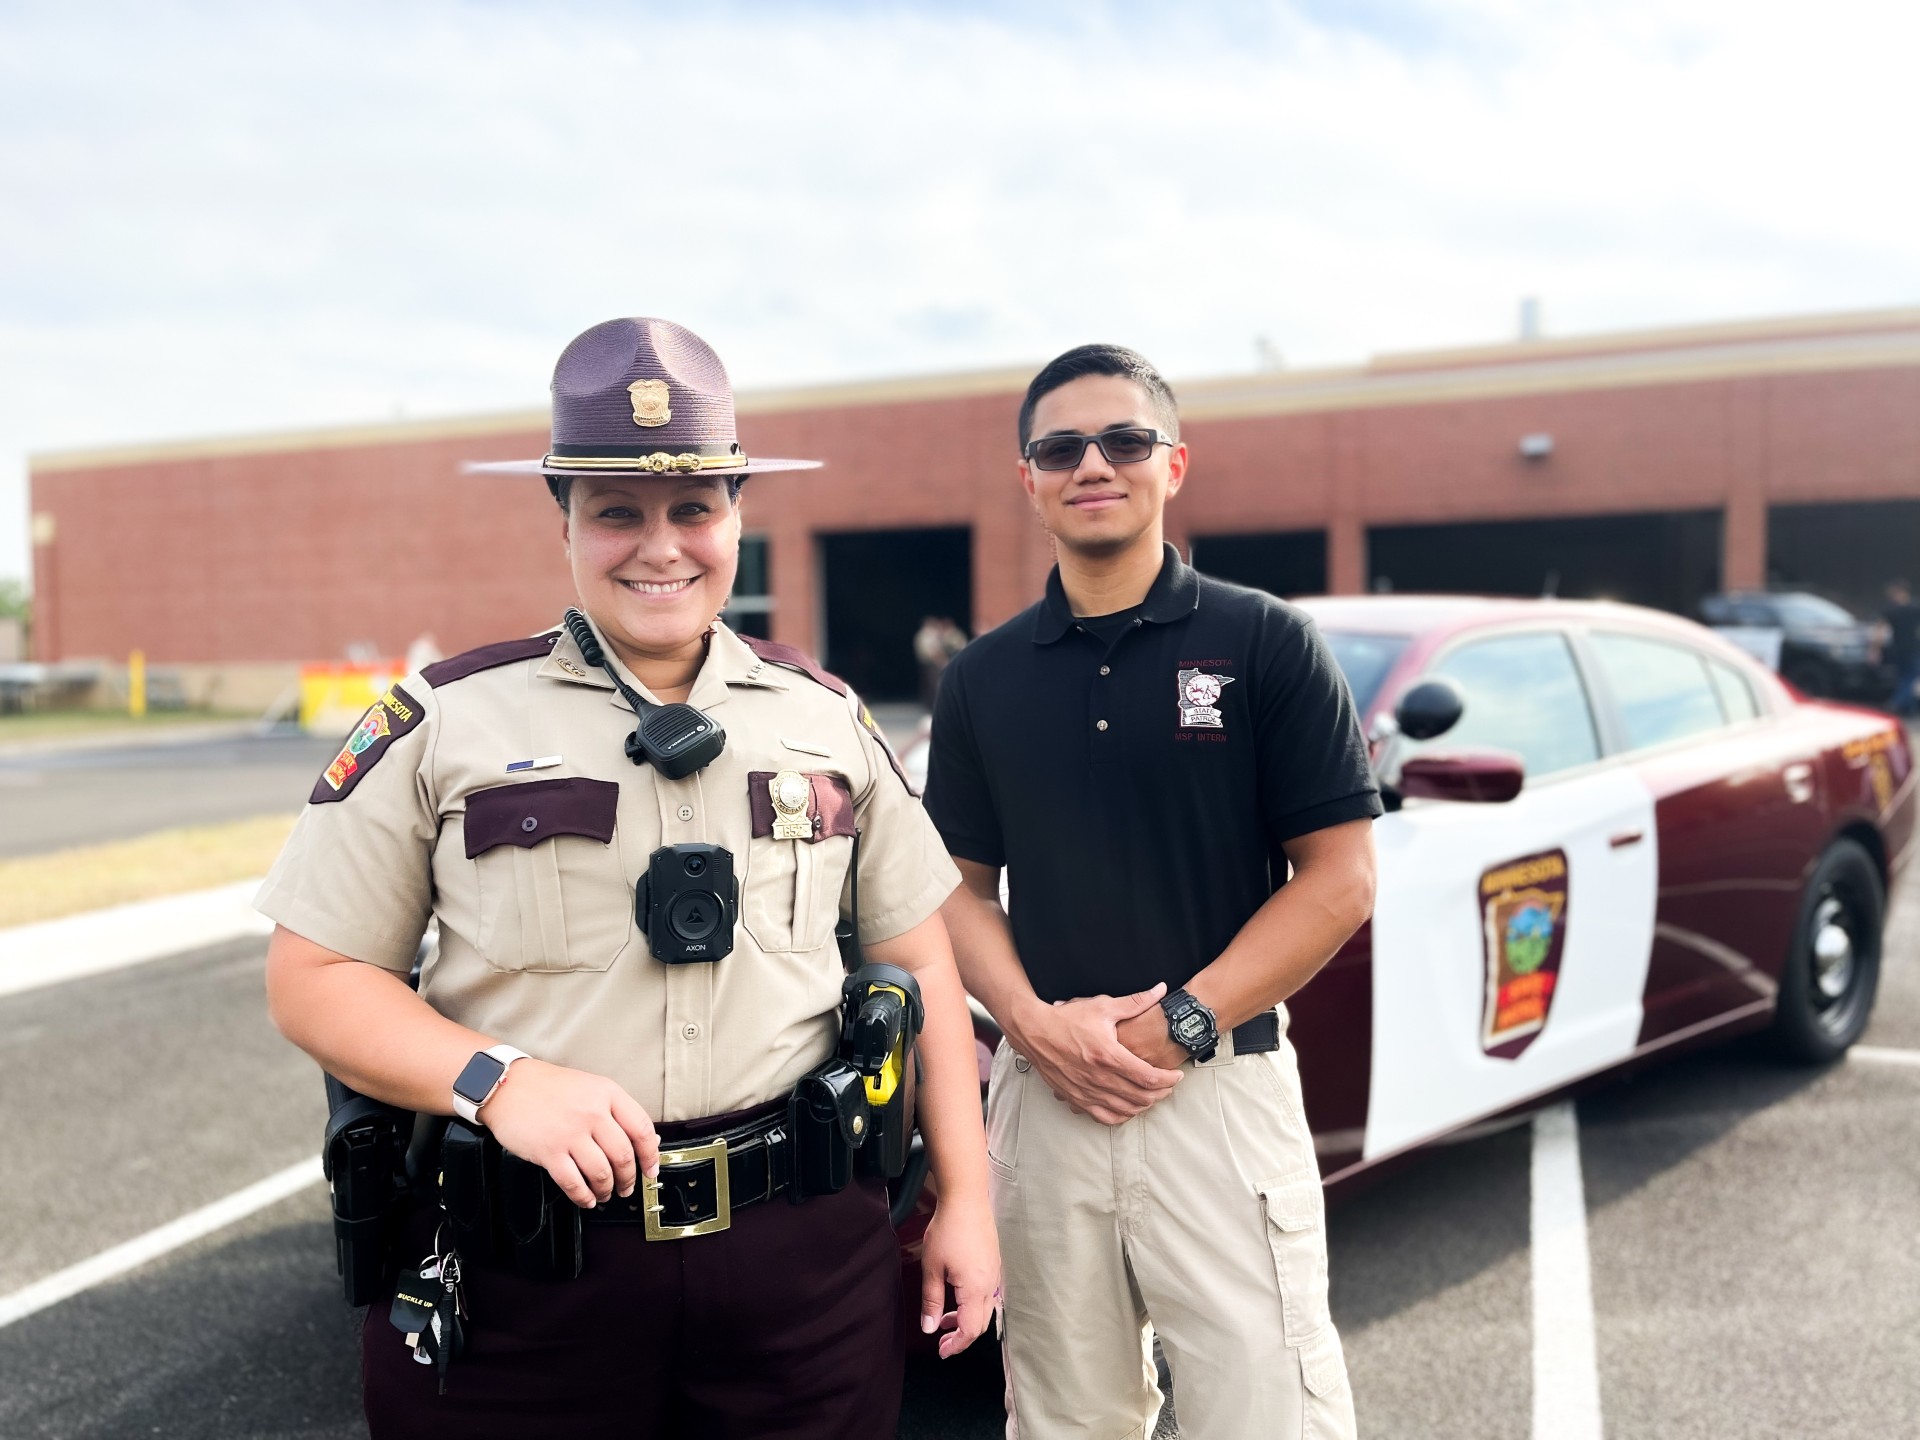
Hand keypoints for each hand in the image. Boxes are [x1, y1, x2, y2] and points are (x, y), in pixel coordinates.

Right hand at [477, 1059, 660, 1209]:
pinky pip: (573, 1183)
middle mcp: (592, 1113)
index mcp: (607, 1093)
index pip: (641, 1128)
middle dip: (629, 1179)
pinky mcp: (549, 1152)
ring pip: (601, 1173)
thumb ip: (616, 1110)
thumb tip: (644, 1139)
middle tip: (627, 1187)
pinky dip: (583, 1196)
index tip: (651, 1169)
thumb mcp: (589, 1086)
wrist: (508, 1084)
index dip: (650, 1155)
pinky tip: (585, 1198)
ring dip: (606, 1190)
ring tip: (605, 1193)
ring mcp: (570, 1133)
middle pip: (623, 1156)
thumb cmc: (547, 1085)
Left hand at [918, 1194, 1000, 1358]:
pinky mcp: (994, 1264)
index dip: (957, 1345)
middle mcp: (990, 1285)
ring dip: (967, 1320)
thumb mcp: (932, 1267)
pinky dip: (973, 1305)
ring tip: (945, 1319)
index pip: (970, 1330)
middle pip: (981, 1323)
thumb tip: (930, 1328)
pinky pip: (988, 1295)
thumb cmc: (948, 1229)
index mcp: (976, 1288)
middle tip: (942, 1340)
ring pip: (985, 1309)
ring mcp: (994, 1274)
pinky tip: (958, 1297)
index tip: (942, 1351)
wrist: (967, 1199)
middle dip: (962, 1336)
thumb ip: (932, 1300)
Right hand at [1016, 983, 1182, 1125]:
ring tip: (1153, 1094)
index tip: (1177, 1074)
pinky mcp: (1076, 1099)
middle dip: (1162, 1093)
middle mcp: (1098, 1078)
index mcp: (1108, 1056)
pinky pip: (1105, 1117)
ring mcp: (1086, 1091)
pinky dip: (1122, 1115)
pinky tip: (1129, 1106)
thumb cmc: (1067, 1018)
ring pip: (1126, 1110)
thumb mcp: (1102, 1006)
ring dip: (1145, 1105)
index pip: (1149, 1077)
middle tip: (1169, 1084)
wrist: (1033, 1031)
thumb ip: (1135, 1001)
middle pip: (1142, 1097)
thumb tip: (1161, 989)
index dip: (1169, 1079)